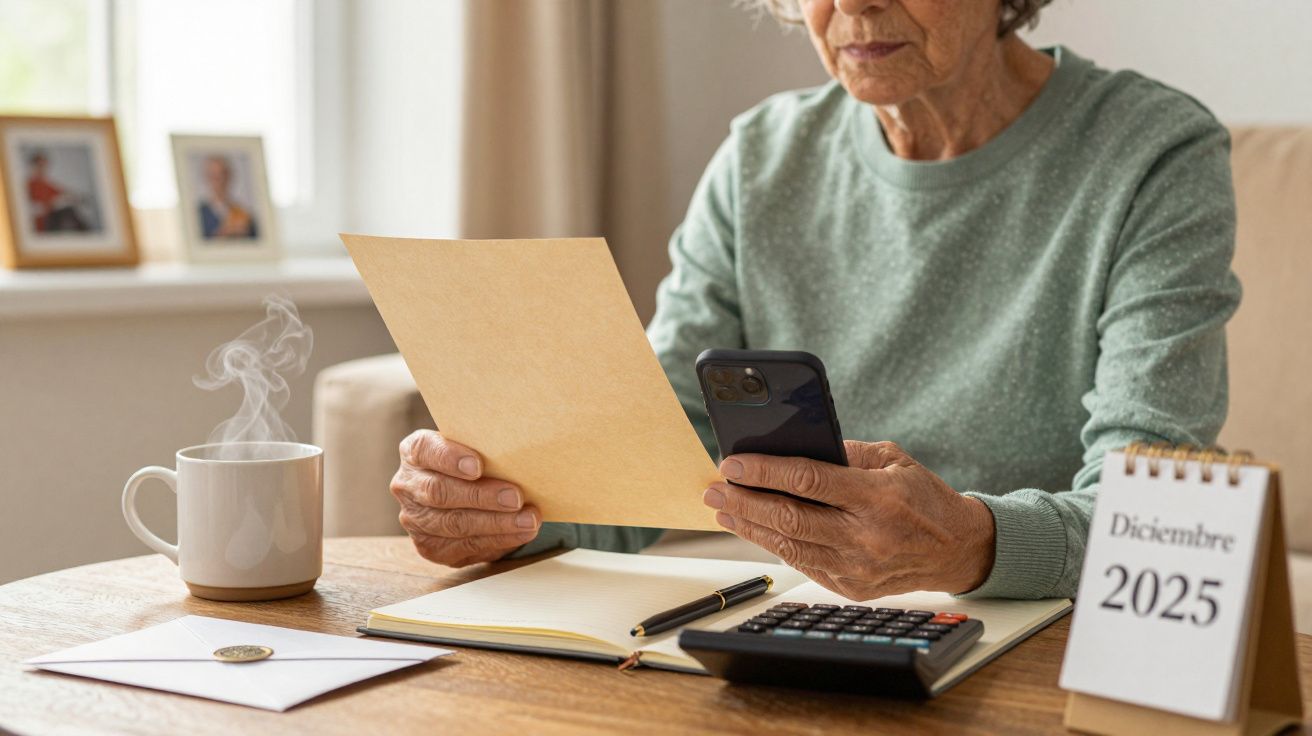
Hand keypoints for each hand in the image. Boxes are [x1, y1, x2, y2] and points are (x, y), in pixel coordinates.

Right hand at [391, 429, 540, 566]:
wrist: (468, 491)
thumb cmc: (477, 462)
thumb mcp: (476, 447)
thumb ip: (486, 447)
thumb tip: (517, 454)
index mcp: (414, 452)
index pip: (424, 450)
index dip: (450, 458)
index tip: (478, 466)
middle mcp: (408, 485)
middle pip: (439, 492)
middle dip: (481, 496)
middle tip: (516, 497)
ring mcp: (415, 519)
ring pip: (454, 524)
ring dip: (496, 523)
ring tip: (528, 520)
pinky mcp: (430, 547)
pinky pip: (465, 547)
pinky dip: (498, 540)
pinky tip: (521, 533)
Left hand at [702, 441, 995, 598]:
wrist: (957, 550)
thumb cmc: (923, 498)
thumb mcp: (892, 459)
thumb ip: (845, 451)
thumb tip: (792, 445)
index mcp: (878, 498)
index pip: (808, 481)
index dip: (764, 472)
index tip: (733, 463)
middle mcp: (866, 536)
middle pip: (789, 518)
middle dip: (744, 500)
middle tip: (715, 486)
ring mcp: (857, 567)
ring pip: (788, 545)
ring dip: (749, 525)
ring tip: (724, 507)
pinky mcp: (851, 587)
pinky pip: (802, 563)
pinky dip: (773, 545)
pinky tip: (753, 528)